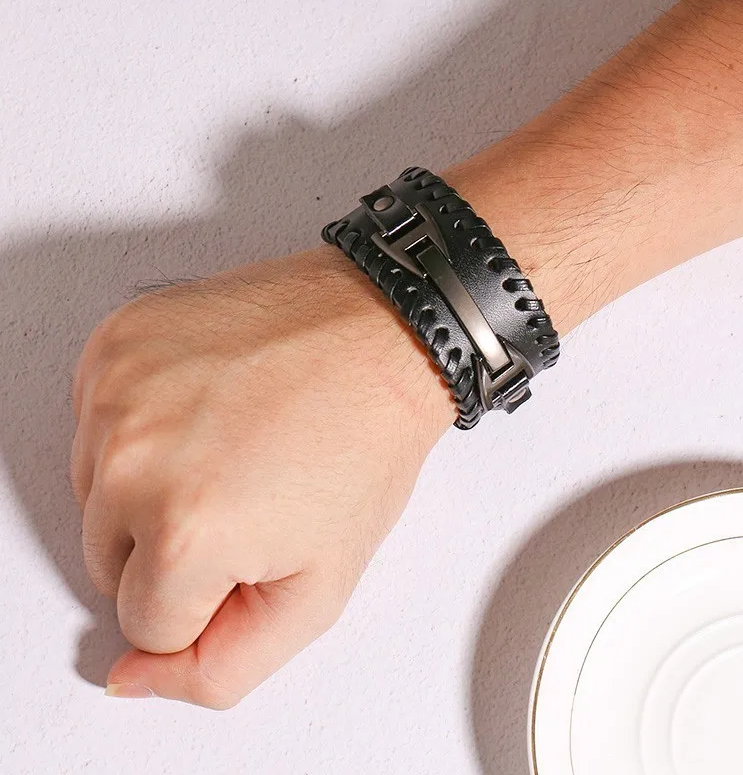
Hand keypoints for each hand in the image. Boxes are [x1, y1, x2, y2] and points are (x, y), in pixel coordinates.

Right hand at [70, 245, 451, 707]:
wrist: (377, 336)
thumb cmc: (364, 443)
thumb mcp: (318, 590)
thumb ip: (220, 665)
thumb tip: (135, 674)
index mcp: (185, 530)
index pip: (147, 622)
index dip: (209, 594)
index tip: (257, 543)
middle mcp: (133, 459)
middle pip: (110, 561)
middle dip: (174, 546)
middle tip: (248, 493)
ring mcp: (117, 391)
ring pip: (98, 494)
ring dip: (153, 486)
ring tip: (233, 445)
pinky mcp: (116, 345)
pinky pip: (97, 426)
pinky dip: (142, 429)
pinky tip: (208, 408)